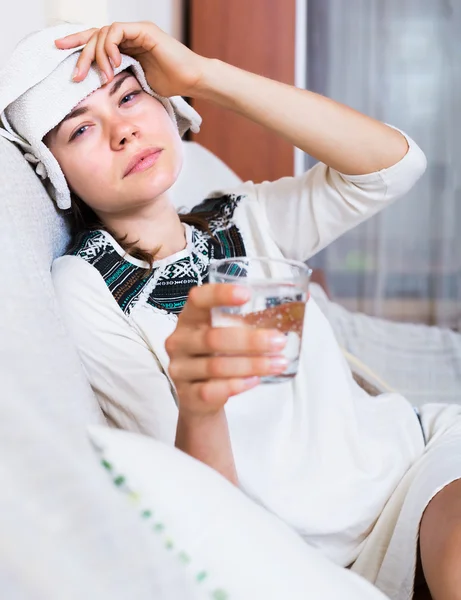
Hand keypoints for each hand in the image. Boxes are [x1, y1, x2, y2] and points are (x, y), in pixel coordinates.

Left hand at [55, 21, 208, 97]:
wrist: (192, 81)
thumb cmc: (171, 85)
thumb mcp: (137, 83)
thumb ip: (119, 78)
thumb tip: (98, 86)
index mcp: (127, 47)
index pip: (97, 40)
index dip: (77, 44)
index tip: (59, 50)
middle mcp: (130, 36)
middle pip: (95, 35)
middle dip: (81, 54)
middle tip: (77, 75)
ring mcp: (137, 31)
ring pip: (104, 33)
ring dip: (98, 55)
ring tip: (104, 76)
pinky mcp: (144, 30)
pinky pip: (117, 31)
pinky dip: (110, 46)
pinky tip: (113, 64)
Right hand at [165, 284, 287, 417]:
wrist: (198, 396)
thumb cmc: (216, 356)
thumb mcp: (228, 333)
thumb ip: (253, 320)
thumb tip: (300, 303)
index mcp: (190, 318)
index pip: (198, 299)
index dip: (220, 295)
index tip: (246, 294)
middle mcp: (180, 341)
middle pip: (213, 338)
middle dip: (250, 340)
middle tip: (279, 341)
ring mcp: (180, 369)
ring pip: (216, 366)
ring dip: (252, 364)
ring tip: (278, 363)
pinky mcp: (187, 395)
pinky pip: (212, 390)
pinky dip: (236, 385)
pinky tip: (255, 381)